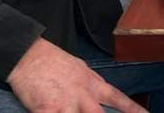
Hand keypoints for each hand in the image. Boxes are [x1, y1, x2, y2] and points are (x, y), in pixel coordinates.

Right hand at [8, 38, 145, 112]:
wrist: (30, 55)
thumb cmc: (54, 62)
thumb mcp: (80, 69)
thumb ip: (91, 84)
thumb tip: (100, 95)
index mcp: (92, 84)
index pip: (117, 98)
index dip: (132, 109)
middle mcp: (83, 95)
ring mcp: (66, 103)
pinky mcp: (46, 109)